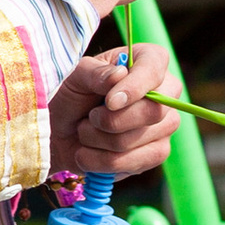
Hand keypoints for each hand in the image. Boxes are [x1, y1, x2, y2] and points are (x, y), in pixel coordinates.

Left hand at [49, 42, 175, 181]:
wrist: (60, 133)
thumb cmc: (71, 96)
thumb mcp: (75, 77)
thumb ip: (95, 73)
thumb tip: (119, 75)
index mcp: (147, 61)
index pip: (154, 67)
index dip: (135, 87)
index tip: (110, 102)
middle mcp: (164, 92)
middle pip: (154, 111)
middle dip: (111, 120)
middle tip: (89, 117)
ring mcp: (164, 125)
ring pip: (137, 140)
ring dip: (98, 140)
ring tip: (84, 132)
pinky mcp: (156, 153)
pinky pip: (135, 163)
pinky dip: (101, 162)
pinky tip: (87, 153)